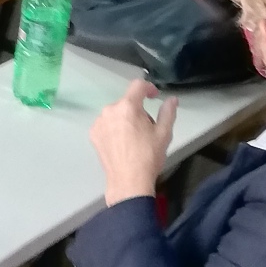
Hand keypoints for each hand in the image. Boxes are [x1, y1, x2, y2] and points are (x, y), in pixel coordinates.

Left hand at [90, 78, 177, 205]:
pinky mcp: (93, 134)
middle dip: (138, 111)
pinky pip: (106, 125)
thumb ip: (168, 112)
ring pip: (116, 114)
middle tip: (148, 129)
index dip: (148, 87)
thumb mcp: (164, 134)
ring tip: (134, 139)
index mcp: (128, 107)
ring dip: (125, 120)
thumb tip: (172, 100)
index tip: (154, 96)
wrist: (128, 181)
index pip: (137, 86)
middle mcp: (110, 110)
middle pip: (127, 103)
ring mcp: (99, 122)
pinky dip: (114, 129)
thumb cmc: (148, 156)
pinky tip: (122, 144)